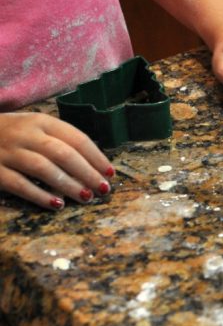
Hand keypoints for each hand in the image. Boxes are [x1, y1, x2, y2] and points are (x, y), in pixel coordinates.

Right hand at [0, 113, 114, 209]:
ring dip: (68, 184)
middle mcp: (25, 134)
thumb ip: (60, 140)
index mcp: (41, 121)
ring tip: (85, 197)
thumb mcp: (35, 128)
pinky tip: (56, 204)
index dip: (96, 157)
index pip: (76, 138)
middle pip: (63, 153)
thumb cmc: (12, 134)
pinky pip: (19, 184)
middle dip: (87, 173)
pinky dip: (39, 195)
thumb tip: (95, 164)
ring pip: (43, 168)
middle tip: (103, 189)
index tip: (110, 173)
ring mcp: (7, 151)